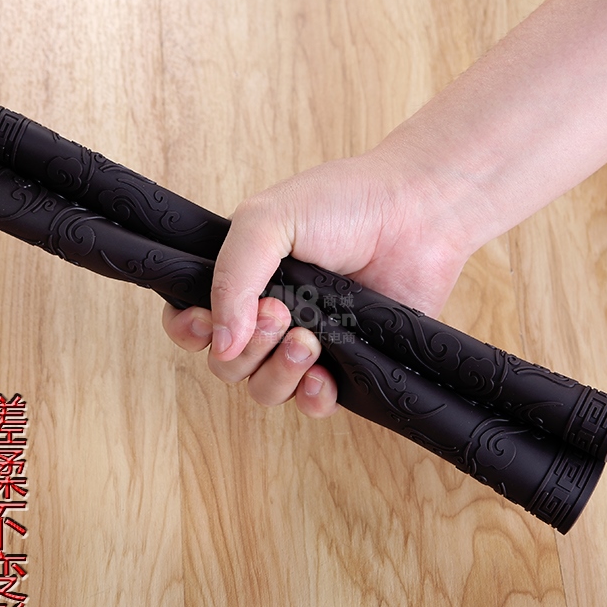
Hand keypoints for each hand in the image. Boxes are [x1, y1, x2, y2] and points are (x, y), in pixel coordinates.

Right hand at [162, 145, 475, 417]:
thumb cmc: (344, 203)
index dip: (190, 331)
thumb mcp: (268, 220)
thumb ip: (231, 277)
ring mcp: (308, 342)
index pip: (193, 321)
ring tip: (309, 339)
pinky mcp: (347, 364)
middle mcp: (270, 316)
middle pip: (228, 364)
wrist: (416, 213)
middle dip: (248, 348)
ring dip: (278, 372)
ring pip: (265, 389)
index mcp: (243, 279)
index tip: (205, 322)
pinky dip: (311, 397)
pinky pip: (312, 403)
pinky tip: (322, 377)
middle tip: (282, 312)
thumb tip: (220, 344)